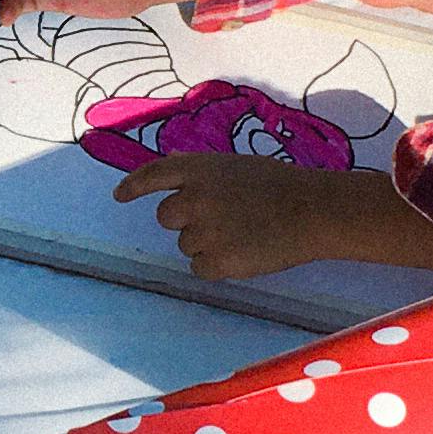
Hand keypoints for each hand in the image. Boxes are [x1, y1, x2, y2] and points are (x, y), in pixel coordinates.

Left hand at [109, 152, 397, 280]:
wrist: (312, 211)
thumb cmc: (280, 185)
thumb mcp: (236, 166)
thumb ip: (200, 170)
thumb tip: (170, 164)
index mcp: (199, 169)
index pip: (153, 175)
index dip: (133, 186)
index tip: (120, 196)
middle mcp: (193, 198)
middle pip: (165, 217)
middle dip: (185, 221)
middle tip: (223, 219)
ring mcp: (203, 231)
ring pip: (185, 245)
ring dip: (206, 244)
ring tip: (244, 234)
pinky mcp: (216, 262)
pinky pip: (200, 269)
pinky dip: (218, 266)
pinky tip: (245, 252)